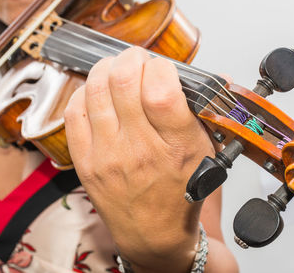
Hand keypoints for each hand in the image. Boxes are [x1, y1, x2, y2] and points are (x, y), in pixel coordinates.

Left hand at [64, 46, 214, 271]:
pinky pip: (74, 112)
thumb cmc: (180, 194)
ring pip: (95, 90)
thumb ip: (208, 112)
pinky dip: (85, 92)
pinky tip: (98, 93)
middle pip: (123, 82)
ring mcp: (107, 156)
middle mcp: (139, 150)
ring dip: (107, 69)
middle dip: (131, 59)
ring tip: (117, 70)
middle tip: (138, 61)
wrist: (153, 234)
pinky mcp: (85, 161)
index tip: (163, 68)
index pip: (161, 90)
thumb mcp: (207, 153)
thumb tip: (219, 77)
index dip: (161, 67)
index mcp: (176, 147)